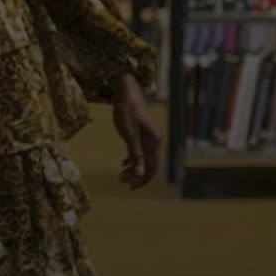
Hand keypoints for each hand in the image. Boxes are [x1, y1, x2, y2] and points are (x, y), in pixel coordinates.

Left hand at [110, 74, 161, 189]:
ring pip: (144, 159)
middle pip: (149, 165)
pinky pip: (141, 151)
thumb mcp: (129, 133)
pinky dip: (133, 159)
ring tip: (120, 174)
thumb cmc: (126, 109)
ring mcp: (149, 137)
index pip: (152, 168)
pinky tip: (124, 162)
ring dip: (134, 168)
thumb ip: (135, 153)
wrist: (125, 89)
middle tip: (120, 180)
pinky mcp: (142, 133)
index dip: (142, 180)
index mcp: (154, 141)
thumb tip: (141, 173)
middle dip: (136, 175)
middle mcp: (155, 140)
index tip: (129, 187)